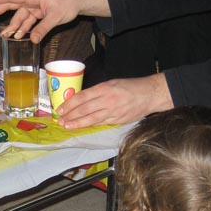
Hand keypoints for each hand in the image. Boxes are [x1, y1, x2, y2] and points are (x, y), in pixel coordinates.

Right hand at [0, 0, 107, 43]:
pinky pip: (29, 20)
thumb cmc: (69, 3)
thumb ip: (43, 28)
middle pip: (11, 5)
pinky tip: (19, 36)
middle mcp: (32, 0)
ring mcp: (36, 6)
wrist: (80, 1)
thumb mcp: (56, 17)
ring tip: (4, 35)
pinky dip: (24, 28)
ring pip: (20, 16)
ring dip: (13, 26)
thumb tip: (33, 40)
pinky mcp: (40, 12)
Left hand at [56, 74, 173, 128]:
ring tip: (67, 126)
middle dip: (70, 116)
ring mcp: (113, 112)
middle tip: (60, 120)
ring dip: (77, 123)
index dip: (69, 104)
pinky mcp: (118, 120)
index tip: (60, 109)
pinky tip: (82, 127)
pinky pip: (101, 123)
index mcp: (104, 88)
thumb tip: (82, 99)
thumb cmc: (131, 86)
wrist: (150, 94)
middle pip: (84, 110)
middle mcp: (107, 100)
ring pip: (91, 119)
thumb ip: (97, 91)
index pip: (82, 97)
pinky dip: (90, 125)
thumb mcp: (112, 83)